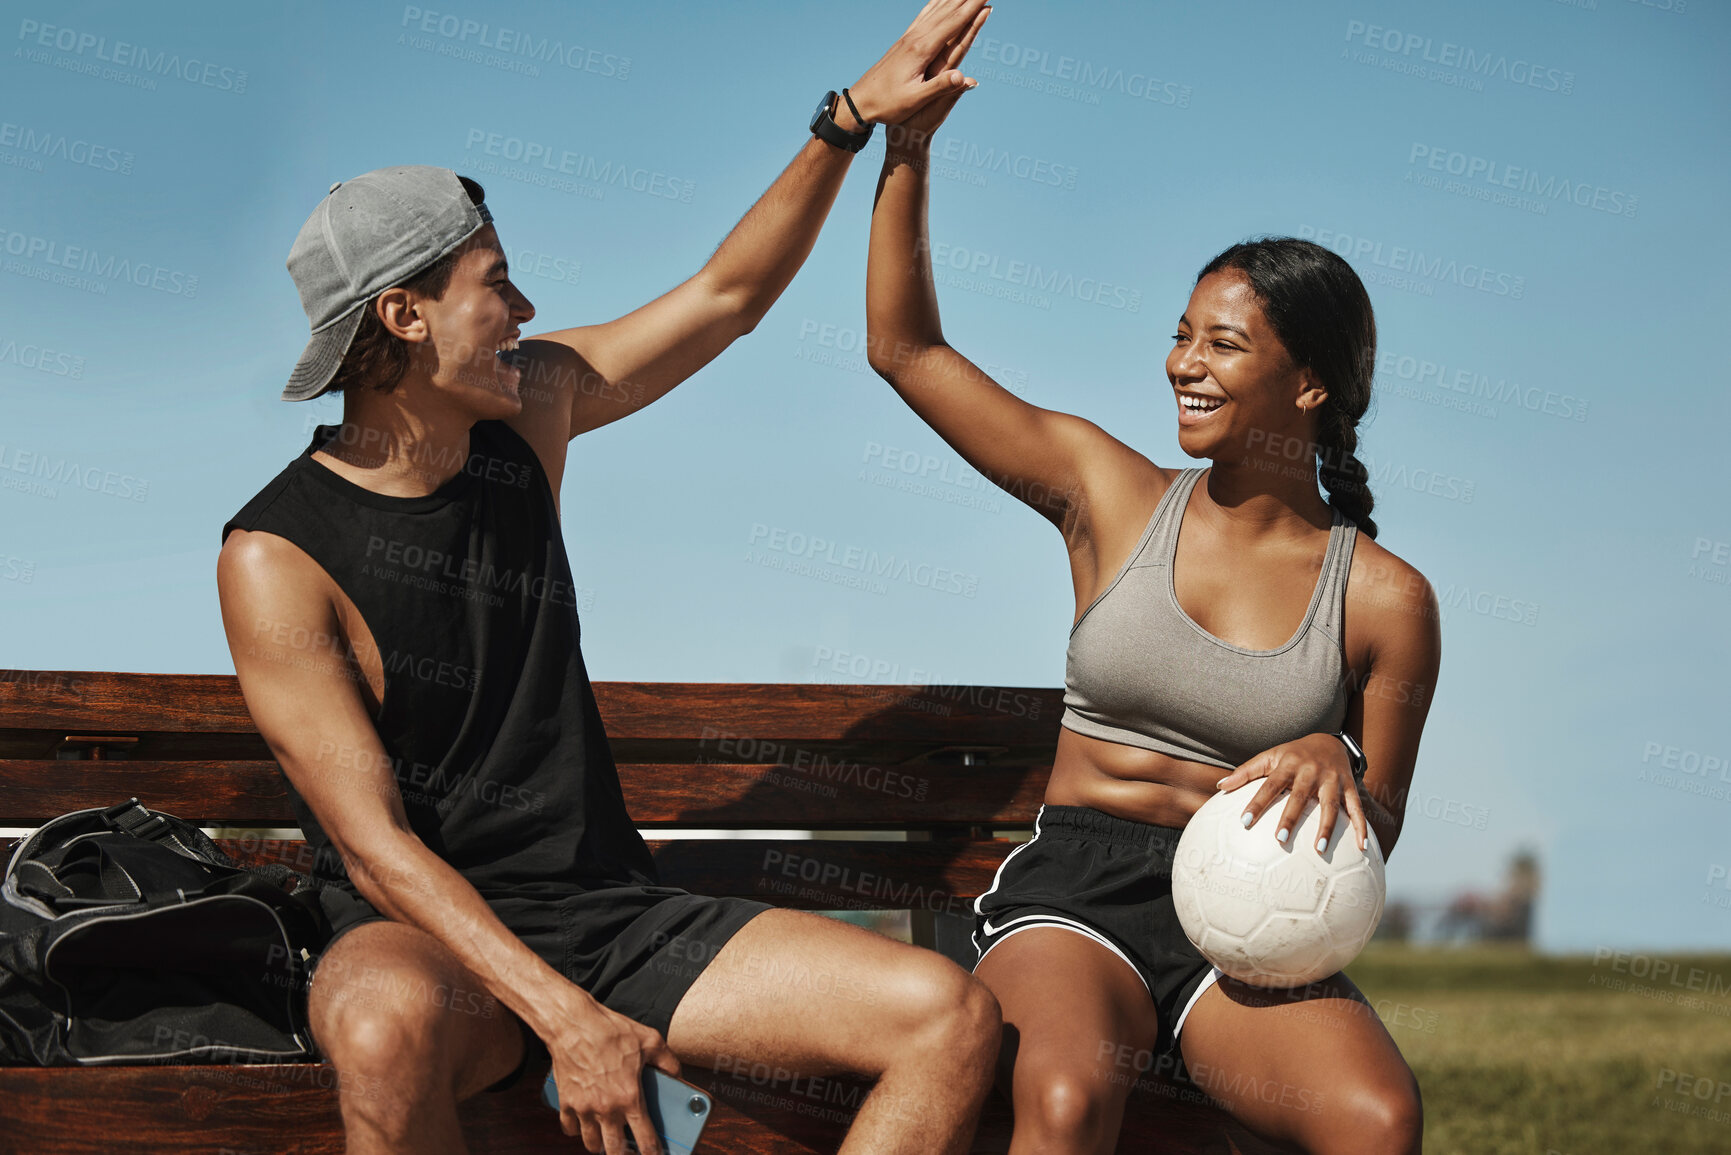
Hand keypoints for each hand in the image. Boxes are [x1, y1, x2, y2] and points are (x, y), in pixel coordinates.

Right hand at [545, 994, 679, 1154]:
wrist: (573, 1023)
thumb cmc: (610, 1030)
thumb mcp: (649, 1040)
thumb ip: (667, 1060)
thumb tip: (677, 1074)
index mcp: (629, 1096)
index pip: (644, 1137)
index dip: (652, 1152)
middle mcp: (606, 1108)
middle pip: (614, 1149)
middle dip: (623, 1154)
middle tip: (628, 1151)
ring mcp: (584, 1108)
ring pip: (591, 1143)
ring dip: (600, 1145)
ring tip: (607, 1140)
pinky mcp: (566, 1102)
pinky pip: (570, 1128)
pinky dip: (577, 1130)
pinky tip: (584, 1124)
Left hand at [845, 0, 991, 127]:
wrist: (860, 101)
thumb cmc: (887, 104)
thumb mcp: (914, 100)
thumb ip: (939, 87)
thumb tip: (964, 77)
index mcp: (922, 50)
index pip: (953, 23)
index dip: (973, 8)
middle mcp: (916, 38)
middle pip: (947, 11)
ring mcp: (909, 38)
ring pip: (936, 10)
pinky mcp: (904, 41)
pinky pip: (923, 16)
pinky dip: (935, 4)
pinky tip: (939, 0)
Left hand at [1215, 733, 1369, 853]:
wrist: (1329, 741)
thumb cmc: (1292, 754)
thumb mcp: (1269, 757)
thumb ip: (1245, 772)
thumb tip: (1220, 787)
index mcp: (1288, 765)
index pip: (1269, 785)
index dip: (1257, 803)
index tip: (1244, 821)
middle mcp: (1311, 772)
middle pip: (1299, 796)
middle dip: (1290, 817)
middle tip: (1280, 840)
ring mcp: (1332, 779)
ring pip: (1330, 805)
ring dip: (1326, 827)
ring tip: (1320, 849)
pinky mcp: (1350, 787)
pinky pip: (1357, 809)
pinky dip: (1361, 827)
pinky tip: (1361, 848)